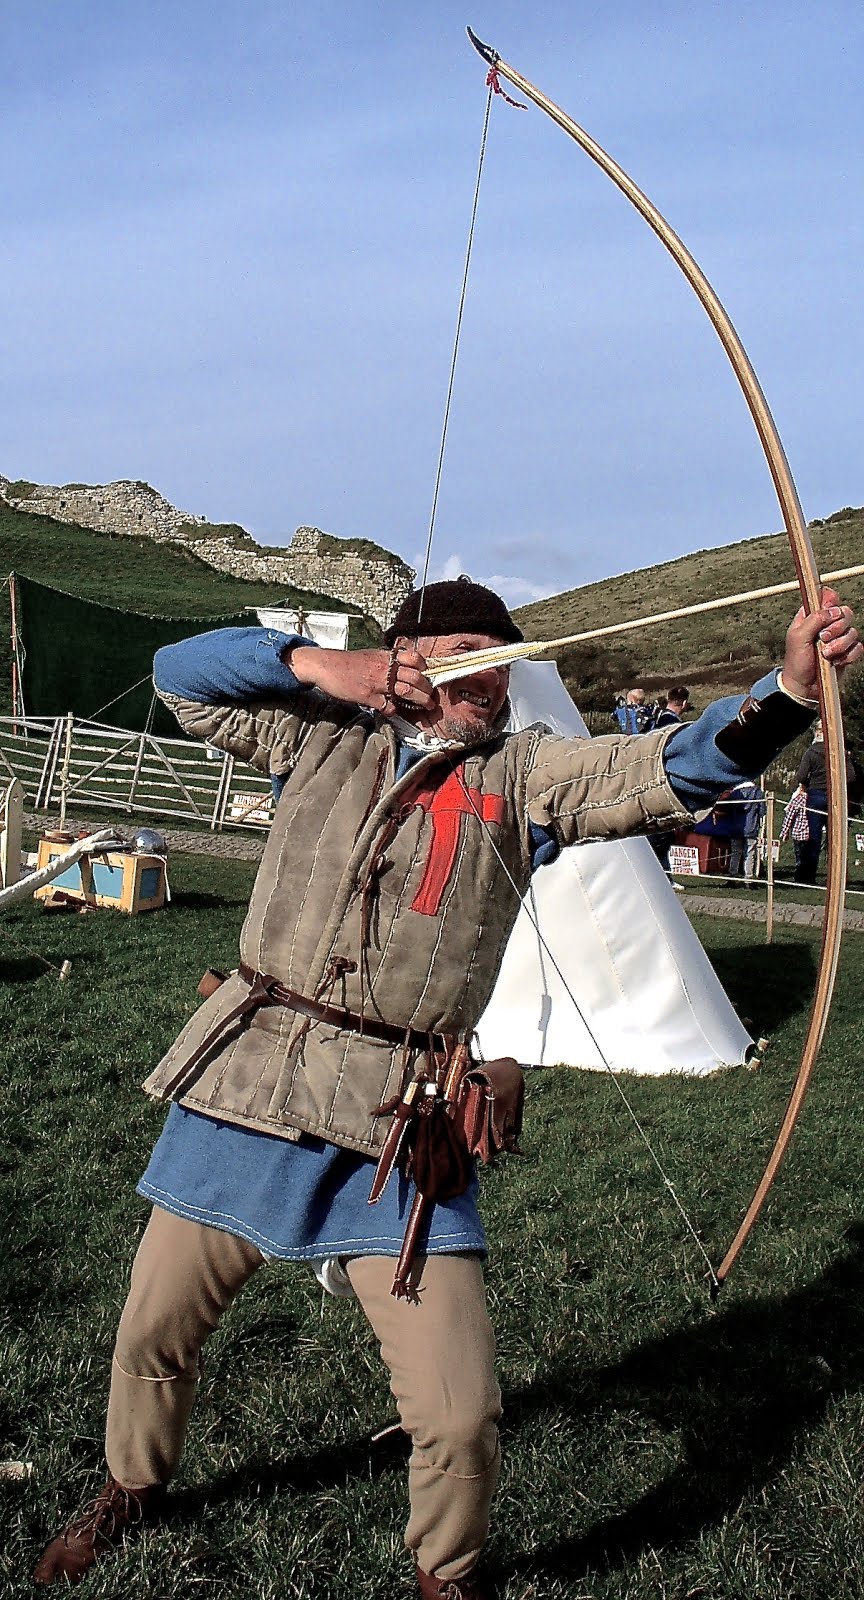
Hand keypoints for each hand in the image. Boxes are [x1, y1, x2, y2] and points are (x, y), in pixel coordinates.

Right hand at [284, 644, 436, 715]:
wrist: (325, 665)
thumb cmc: (346, 663)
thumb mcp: (370, 656)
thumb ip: (386, 662)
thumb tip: (401, 670)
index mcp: (386, 656)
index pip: (414, 658)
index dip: (424, 667)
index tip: (427, 676)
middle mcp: (384, 668)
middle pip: (415, 677)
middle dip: (428, 689)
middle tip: (432, 698)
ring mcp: (377, 682)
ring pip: (407, 691)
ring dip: (421, 700)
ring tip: (427, 707)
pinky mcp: (367, 695)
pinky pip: (387, 705)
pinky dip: (393, 710)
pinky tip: (392, 711)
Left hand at [781, 588, 862, 700]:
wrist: (803, 687)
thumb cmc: (796, 662)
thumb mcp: (798, 638)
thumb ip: (814, 620)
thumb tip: (832, 609)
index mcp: (811, 617)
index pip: (826, 597)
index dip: (830, 600)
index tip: (829, 610)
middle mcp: (826, 625)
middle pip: (845, 612)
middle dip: (837, 626)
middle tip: (823, 637)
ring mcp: (838, 639)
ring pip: (852, 631)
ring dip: (840, 644)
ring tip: (826, 654)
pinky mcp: (846, 652)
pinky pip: (858, 647)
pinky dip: (848, 655)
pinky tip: (837, 661)